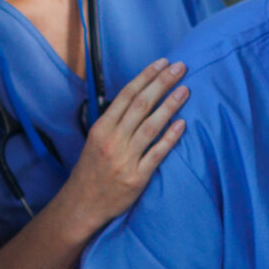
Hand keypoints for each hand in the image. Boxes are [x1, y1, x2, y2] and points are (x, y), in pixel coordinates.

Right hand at [64, 59, 188, 226]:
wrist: (82, 205)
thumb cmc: (91, 170)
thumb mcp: (96, 141)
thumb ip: (115, 122)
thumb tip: (138, 100)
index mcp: (102, 128)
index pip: (127, 95)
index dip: (146, 77)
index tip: (162, 63)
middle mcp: (113, 140)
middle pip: (141, 105)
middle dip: (162, 83)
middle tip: (181, 67)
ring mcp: (125, 159)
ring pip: (151, 126)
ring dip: (170, 105)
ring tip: (185, 90)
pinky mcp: (136, 178)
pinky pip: (157, 154)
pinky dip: (170, 138)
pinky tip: (183, 124)